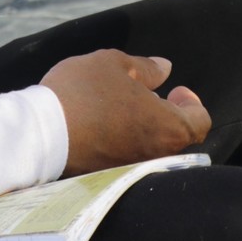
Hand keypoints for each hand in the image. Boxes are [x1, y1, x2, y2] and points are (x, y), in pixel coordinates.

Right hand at [40, 50, 210, 176]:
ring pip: (154, 148)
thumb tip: (165, 69)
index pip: (200, 122)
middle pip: (178, 137)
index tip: (172, 89)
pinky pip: (130, 158)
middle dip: (168, 113)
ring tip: (122, 105)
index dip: (190, 102)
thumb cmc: (82, 92)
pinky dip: (127, 141)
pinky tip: (105, 123)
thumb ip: (146, 67)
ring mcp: (133, 169)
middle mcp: (156, 155)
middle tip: (147, 94)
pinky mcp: (110, 176)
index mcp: (167, 127)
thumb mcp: (115, 64)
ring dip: (147, 127)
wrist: (41, 132)